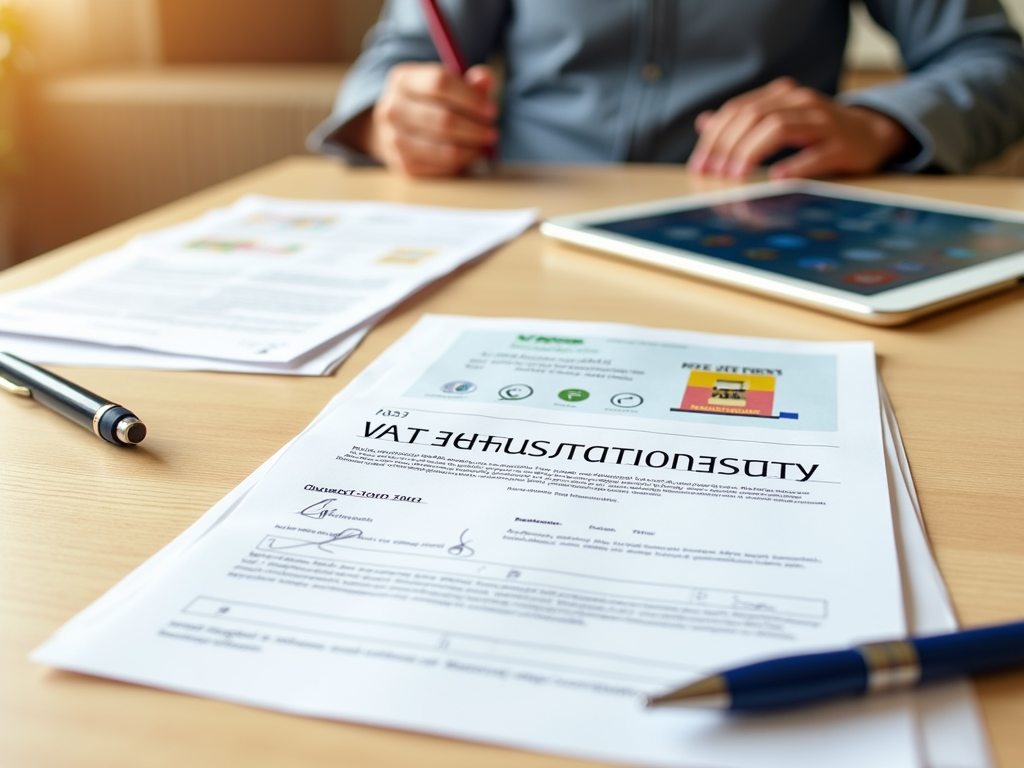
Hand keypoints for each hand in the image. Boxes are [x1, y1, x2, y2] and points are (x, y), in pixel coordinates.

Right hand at [343, 63, 496, 176]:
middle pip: (444, 120)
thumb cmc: (429, 104)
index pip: (439, 82)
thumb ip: (469, 82)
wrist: (395, 130)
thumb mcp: (447, 85)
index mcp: (403, 80)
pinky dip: (462, 162)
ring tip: (482, 143)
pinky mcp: (404, 165)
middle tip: (491, 131)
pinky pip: (442, 167)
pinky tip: (468, 154)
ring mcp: (394, 140)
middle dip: (475, 128)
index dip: (470, 97)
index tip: (490, 109)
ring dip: (472, 148)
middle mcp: (392, 109)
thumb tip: (485, 79)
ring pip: (445, 149)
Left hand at [689, 77, 911, 179]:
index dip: (715, 136)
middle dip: (727, 145)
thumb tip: (704, 123)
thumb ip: (745, 120)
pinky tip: (775, 179)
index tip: (700, 163)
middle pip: (754, 116)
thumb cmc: (819, 131)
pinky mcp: (842, 146)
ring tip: (735, 175)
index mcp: (783, 95)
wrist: (872, 133)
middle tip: (713, 173)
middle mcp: (801, 102)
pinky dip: (793, 166)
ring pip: (778, 128)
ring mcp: (823, 122)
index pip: (739, 109)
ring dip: (751, 152)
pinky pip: (814, 154)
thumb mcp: (781, 119)